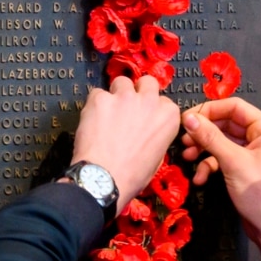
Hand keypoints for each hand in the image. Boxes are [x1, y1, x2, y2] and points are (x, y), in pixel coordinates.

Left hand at [71, 76, 180, 203]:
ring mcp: (124, 97)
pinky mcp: (100, 99)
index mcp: (168, 116)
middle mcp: (150, 101)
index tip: (144, 119)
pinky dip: (95, 105)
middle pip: (147, 82)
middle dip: (139, 91)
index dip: (152, 109)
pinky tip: (92, 120)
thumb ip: (156, 134)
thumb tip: (145, 130)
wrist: (104, 179)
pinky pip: (97, 94)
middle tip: (129, 106)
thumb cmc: (134, 175)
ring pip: (121, 82)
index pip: (164, 101)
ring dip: (116, 94)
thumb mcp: (157, 156)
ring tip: (108, 111)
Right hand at [180, 98, 260, 260]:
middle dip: (204, 134)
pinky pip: (226, 159)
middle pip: (227, 124)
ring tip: (187, 158)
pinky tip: (200, 178)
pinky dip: (212, 166)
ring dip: (205, 150)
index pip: (235, 107)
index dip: (209, 110)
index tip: (187, 119)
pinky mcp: (248, 169)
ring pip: (224, 143)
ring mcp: (256, 153)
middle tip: (184, 142)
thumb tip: (188, 117)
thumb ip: (210, 137)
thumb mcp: (233, 162)